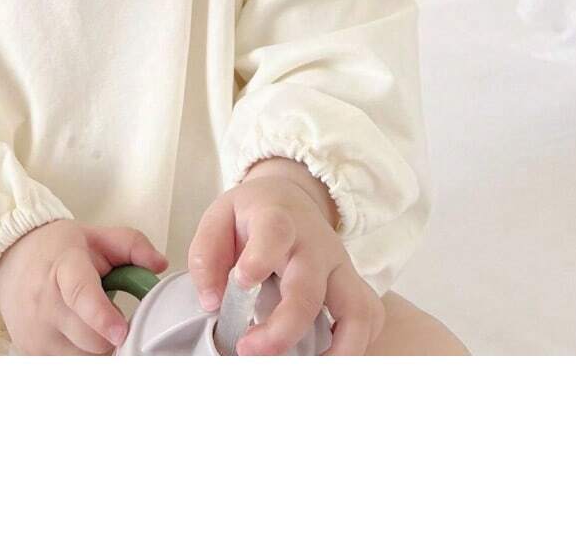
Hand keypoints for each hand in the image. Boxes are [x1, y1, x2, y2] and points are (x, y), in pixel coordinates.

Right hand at [0, 220, 167, 354]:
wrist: (8, 261)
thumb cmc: (57, 249)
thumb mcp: (95, 236)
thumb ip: (132, 245)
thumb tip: (159, 265)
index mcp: (63, 267)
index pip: (81, 294)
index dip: (102, 316)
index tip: (121, 331)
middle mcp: (45, 303)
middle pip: (90, 339)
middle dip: (113, 334)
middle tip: (118, 318)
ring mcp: (36, 332)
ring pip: (83, 359)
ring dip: (98, 349)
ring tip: (93, 324)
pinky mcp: (31, 352)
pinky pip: (70, 365)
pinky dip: (82, 355)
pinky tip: (78, 335)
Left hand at [187, 158, 385, 355]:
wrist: (291, 199)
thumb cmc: (252, 216)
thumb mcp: (219, 218)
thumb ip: (206, 255)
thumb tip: (211, 302)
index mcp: (277, 221)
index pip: (275, 233)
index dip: (260, 258)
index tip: (242, 282)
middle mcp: (315, 246)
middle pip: (309, 289)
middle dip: (283, 328)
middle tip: (248, 350)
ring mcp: (339, 267)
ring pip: (356, 308)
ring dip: (338, 350)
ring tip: (307, 376)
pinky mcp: (353, 285)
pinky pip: (369, 317)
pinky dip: (358, 345)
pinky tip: (329, 363)